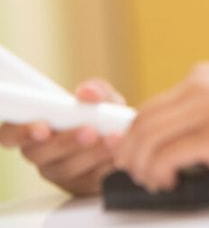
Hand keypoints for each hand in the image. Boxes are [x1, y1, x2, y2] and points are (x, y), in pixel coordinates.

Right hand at [0, 78, 123, 195]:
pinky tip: (120, 153)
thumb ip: (95, 90)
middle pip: (39, 154)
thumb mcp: (103, 97)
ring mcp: (59, 173)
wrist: (128, 137)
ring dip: (91, 154)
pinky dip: (107, 166)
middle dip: (64, 142)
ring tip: (113, 139)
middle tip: (89, 131)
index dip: (20, 132)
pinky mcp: (81, 187)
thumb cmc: (105, 114)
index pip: (9, 134)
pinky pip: (90, 181)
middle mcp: (41, 153)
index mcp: (34, 128)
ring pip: (66, 169)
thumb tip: (87, 93)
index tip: (42, 128)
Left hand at [114, 62, 208, 191]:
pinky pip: (168, 156)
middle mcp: (198, 87)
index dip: (133, 135)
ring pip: (147, 139)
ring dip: (141, 166)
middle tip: (133, 173)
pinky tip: (170, 182)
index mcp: (201, 77)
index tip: (132, 154)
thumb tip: (180, 144)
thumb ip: (205, 114)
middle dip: (130, 153)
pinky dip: (159, 173)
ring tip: (152, 181)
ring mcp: (206, 109)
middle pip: (141, 122)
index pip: (150, 106)